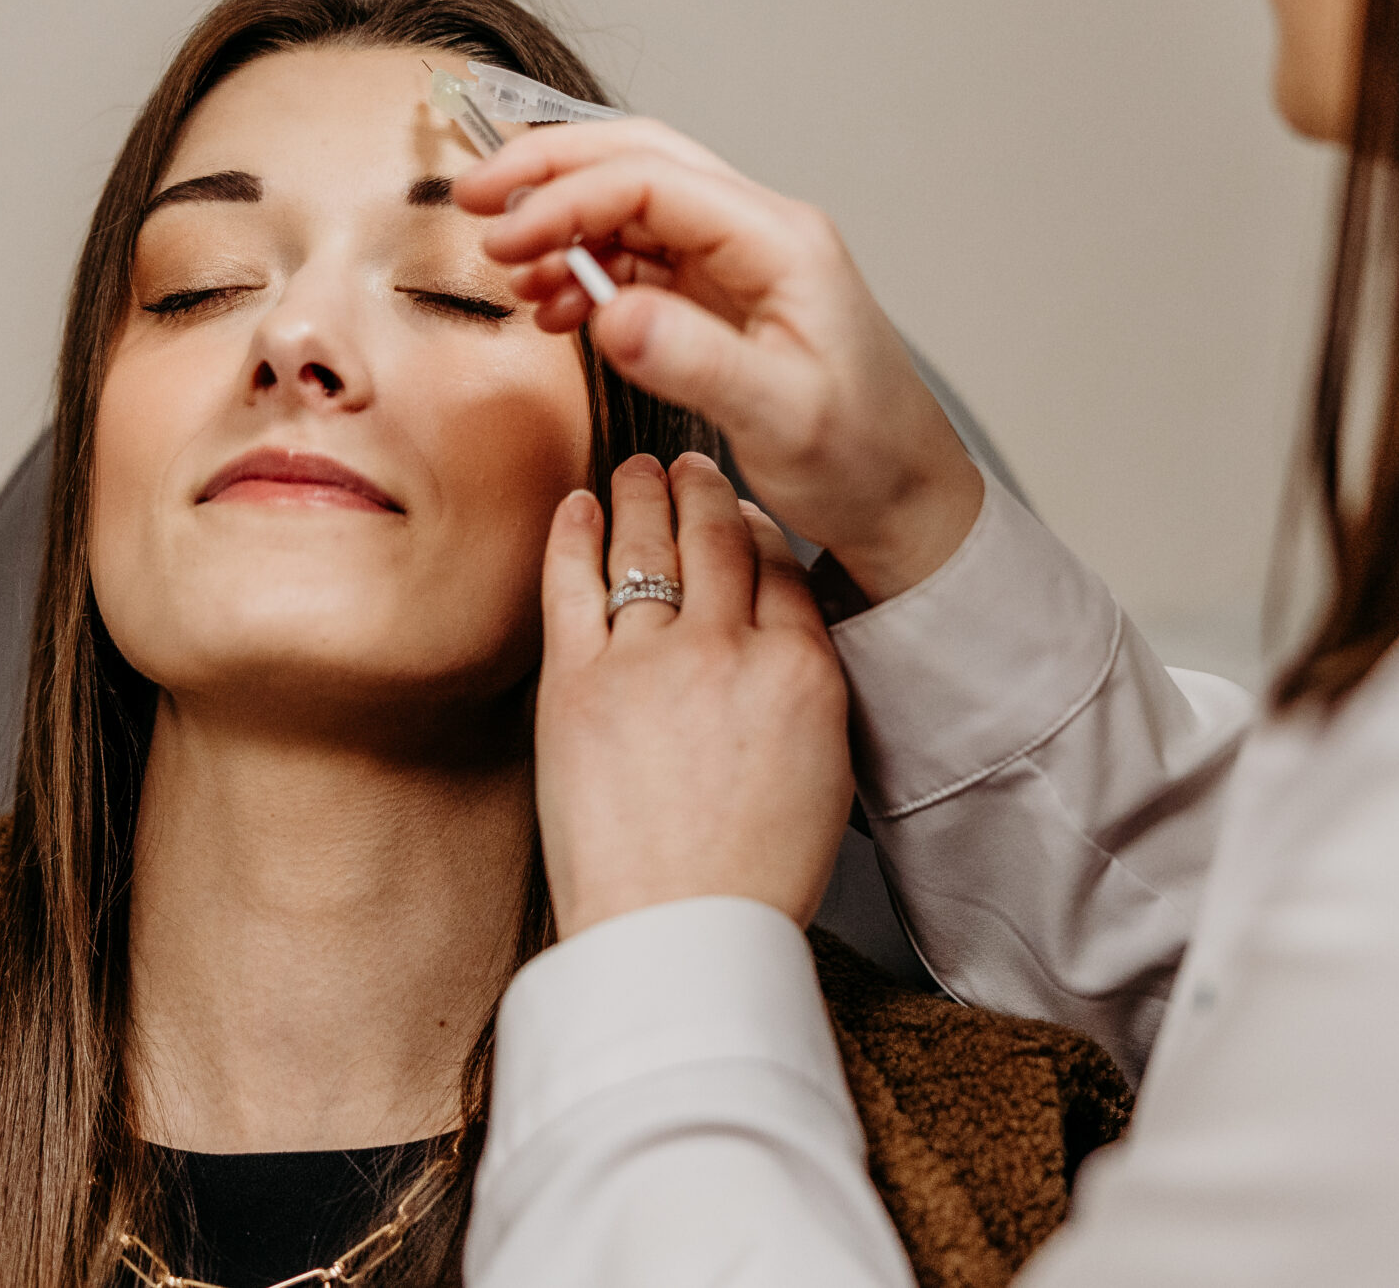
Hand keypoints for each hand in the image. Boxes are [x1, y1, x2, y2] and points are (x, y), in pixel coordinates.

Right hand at [457, 119, 982, 602]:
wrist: (906, 502)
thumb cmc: (864, 460)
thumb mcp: (781, 419)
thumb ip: (695, 361)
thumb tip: (611, 310)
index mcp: (781, 243)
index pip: (652, 182)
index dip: (566, 199)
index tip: (502, 239)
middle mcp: (762, 235)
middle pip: (639, 162)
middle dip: (551, 173)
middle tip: (475, 200)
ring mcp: (742, 263)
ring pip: (634, 207)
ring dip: (565, 228)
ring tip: (514, 279)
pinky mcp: (726, 298)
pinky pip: (643, 259)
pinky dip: (589, 272)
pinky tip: (557, 310)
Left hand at [534, 451, 855, 938]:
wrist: (677, 934)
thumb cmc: (750, 876)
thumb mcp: (825, 773)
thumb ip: (806, 688)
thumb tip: (779, 636)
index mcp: (800, 672)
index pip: (781, 568)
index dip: (758, 529)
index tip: (743, 512)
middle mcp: (727, 649)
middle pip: (717, 537)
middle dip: (705, 489)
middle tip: (693, 465)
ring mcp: (647, 660)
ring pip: (647, 544)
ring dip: (643, 493)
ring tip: (640, 469)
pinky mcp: (576, 682)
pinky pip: (573, 582)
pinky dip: (574, 532)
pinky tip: (576, 504)